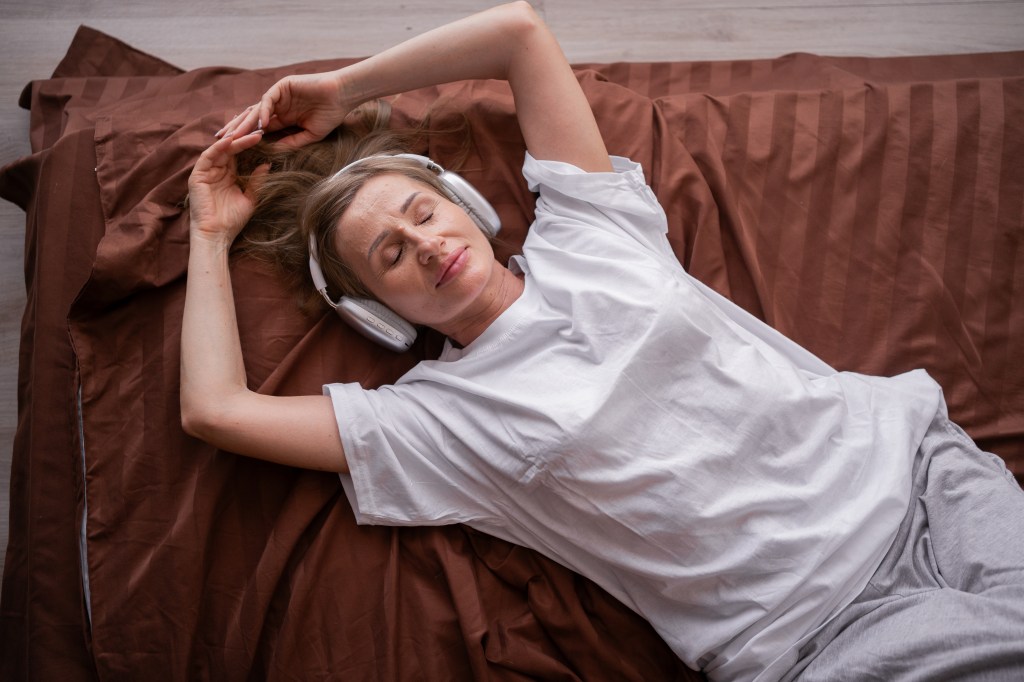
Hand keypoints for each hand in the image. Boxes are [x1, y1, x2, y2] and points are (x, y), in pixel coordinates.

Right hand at [187, 131, 267, 243]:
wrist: (217, 235)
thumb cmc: (233, 220)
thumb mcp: (250, 198)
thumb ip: (257, 181)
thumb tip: (267, 164)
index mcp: (228, 175)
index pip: (239, 154)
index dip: (250, 144)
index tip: (265, 135)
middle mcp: (217, 171)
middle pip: (230, 149)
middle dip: (244, 138)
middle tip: (260, 128)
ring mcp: (206, 172)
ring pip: (220, 150)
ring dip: (235, 140)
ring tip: (249, 132)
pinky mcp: (197, 176)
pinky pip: (208, 157)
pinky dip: (218, 148)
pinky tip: (230, 141)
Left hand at [216, 70, 350, 148]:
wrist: (342, 96)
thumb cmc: (330, 115)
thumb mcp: (309, 135)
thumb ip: (291, 142)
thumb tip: (272, 151)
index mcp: (282, 118)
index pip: (258, 128)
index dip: (245, 137)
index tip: (232, 149)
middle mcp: (277, 106)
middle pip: (251, 118)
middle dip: (236, 129)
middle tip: (221, 140)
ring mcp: (278, 95)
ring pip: (255, 109)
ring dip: (244, 122)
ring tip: (232, 135)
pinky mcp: (282, 86)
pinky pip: (268, 100)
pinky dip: (262, 112)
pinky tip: (259, 125)